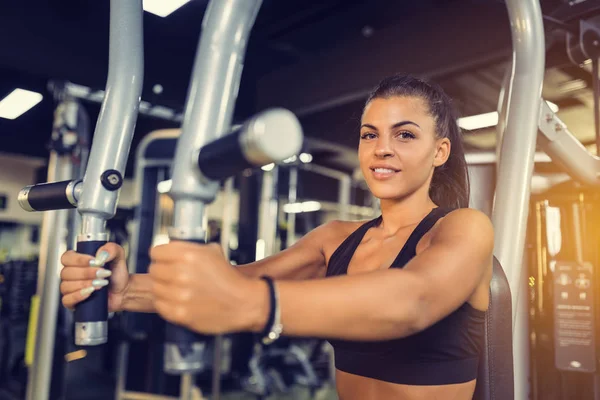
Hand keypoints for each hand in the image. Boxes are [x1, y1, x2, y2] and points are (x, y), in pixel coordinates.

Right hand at [60, 243, 129, 311]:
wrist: (123, 291)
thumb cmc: (117, 274)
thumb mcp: (118, 256)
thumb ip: (111, 249)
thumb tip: (100, 254)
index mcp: (77, 261)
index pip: (67, 258)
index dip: (78, 260)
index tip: (94, 262)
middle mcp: (71, 274)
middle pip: (66, 272)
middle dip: (86, 273)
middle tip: (102, 273)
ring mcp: (70, 289)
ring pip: (66, 286)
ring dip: (85, 284)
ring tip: (101, 283)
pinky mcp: (73, 302)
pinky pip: (67, 300)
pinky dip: (78, 295)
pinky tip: (90, 292)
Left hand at [149, 241, 266, 334]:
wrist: (244, 303)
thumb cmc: (228, 278)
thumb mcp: (213, 252)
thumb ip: (189, 248)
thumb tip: (170, 248)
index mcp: (189, 255)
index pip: (156, 252)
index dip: (161, 256)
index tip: (165, 260)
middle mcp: (182, 273)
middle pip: (153, 270)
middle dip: (162, 272)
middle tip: (173, 276)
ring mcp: (180, 295)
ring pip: (155, 288)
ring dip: (164, 288)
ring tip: (178, 290)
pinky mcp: (179, 313)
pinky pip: (160, 305)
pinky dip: (166, 303)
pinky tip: (178, 301)